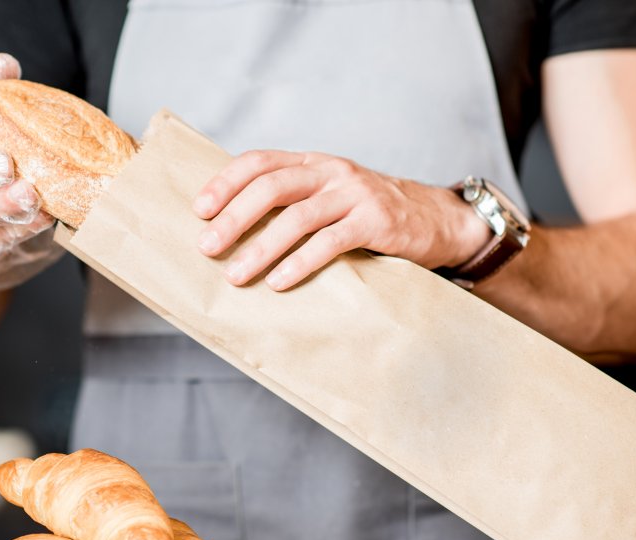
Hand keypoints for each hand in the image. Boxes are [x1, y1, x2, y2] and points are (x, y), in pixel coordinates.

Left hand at [192, 150, 490, 289]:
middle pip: (271, 187)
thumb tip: (233, 230)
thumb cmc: (370, 215)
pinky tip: (279, 282)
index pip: (260, 162)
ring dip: (261, 247)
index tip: (198, 209)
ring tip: (236, 274)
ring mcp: (355, 195)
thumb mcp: (330, 197)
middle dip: (234, 218)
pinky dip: (300, 262)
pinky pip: (331, 241)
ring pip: (297, 217)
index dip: (226, 182)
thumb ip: (294, 202)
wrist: (436, 220)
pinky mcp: (376, 222)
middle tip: (207, 247)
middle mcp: (331, 172)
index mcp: (313, 164)